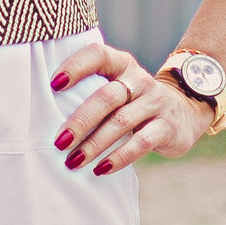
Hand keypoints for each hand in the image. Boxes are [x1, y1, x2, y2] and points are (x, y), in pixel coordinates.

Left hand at [49, 43, 211, 175]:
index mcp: (122, 64)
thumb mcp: (117, 88)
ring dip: (94, 144)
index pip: (98, 55)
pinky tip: (101, 169)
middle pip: (107, 96)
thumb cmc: (131, 102)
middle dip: (81, 120)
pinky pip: (141, 142)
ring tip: (72, 161)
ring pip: (122, 122)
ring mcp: (155, 102)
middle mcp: (139, 80)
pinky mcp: (167, 126)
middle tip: (59, 141)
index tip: (54, 84)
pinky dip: (119, 157)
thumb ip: (91, 92)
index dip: (76, 66)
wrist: (183, 112)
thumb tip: (42, 114)